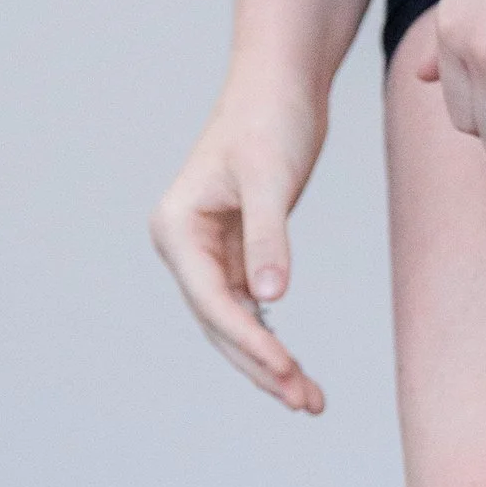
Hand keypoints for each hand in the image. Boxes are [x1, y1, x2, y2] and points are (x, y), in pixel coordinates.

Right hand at [149, 78, 327, 412]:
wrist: (281, 84)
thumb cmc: (270, 119)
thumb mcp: (270, 177)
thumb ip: (268, 238)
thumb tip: (270, 300)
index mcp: (177, 227)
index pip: (211, 301)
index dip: (249, 341)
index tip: (287, 372)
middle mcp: (184, 244)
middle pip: (219, 323)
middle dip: (260, 365)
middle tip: (305, 402)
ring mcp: (208, 252)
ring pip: (235, 323)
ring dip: (268, 361)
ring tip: (309, 400)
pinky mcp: (236, 251)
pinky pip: (249, 308)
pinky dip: (272, 337)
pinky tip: (294, 369)